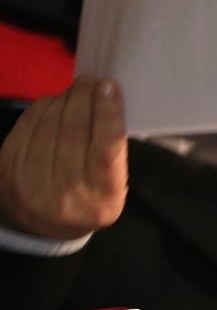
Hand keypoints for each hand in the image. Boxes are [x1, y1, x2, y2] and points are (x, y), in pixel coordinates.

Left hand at [0, 76, 127, 239]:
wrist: (44, 229)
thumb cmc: (90, 200)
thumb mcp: (113, 186)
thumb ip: (112, 150)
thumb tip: (106, 99)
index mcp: (101, 197)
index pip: (104, 149)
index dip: (107, 114)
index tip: (110, 87)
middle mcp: (65, 193)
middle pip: (73, 132)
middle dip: (84, 98)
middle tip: (93, 80)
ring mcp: (31, 182)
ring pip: (48, 125)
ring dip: (64, 99)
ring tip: (77, 89)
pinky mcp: (8, 169)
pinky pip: (27, 126)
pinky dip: (43, 108)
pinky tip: (55, 102)